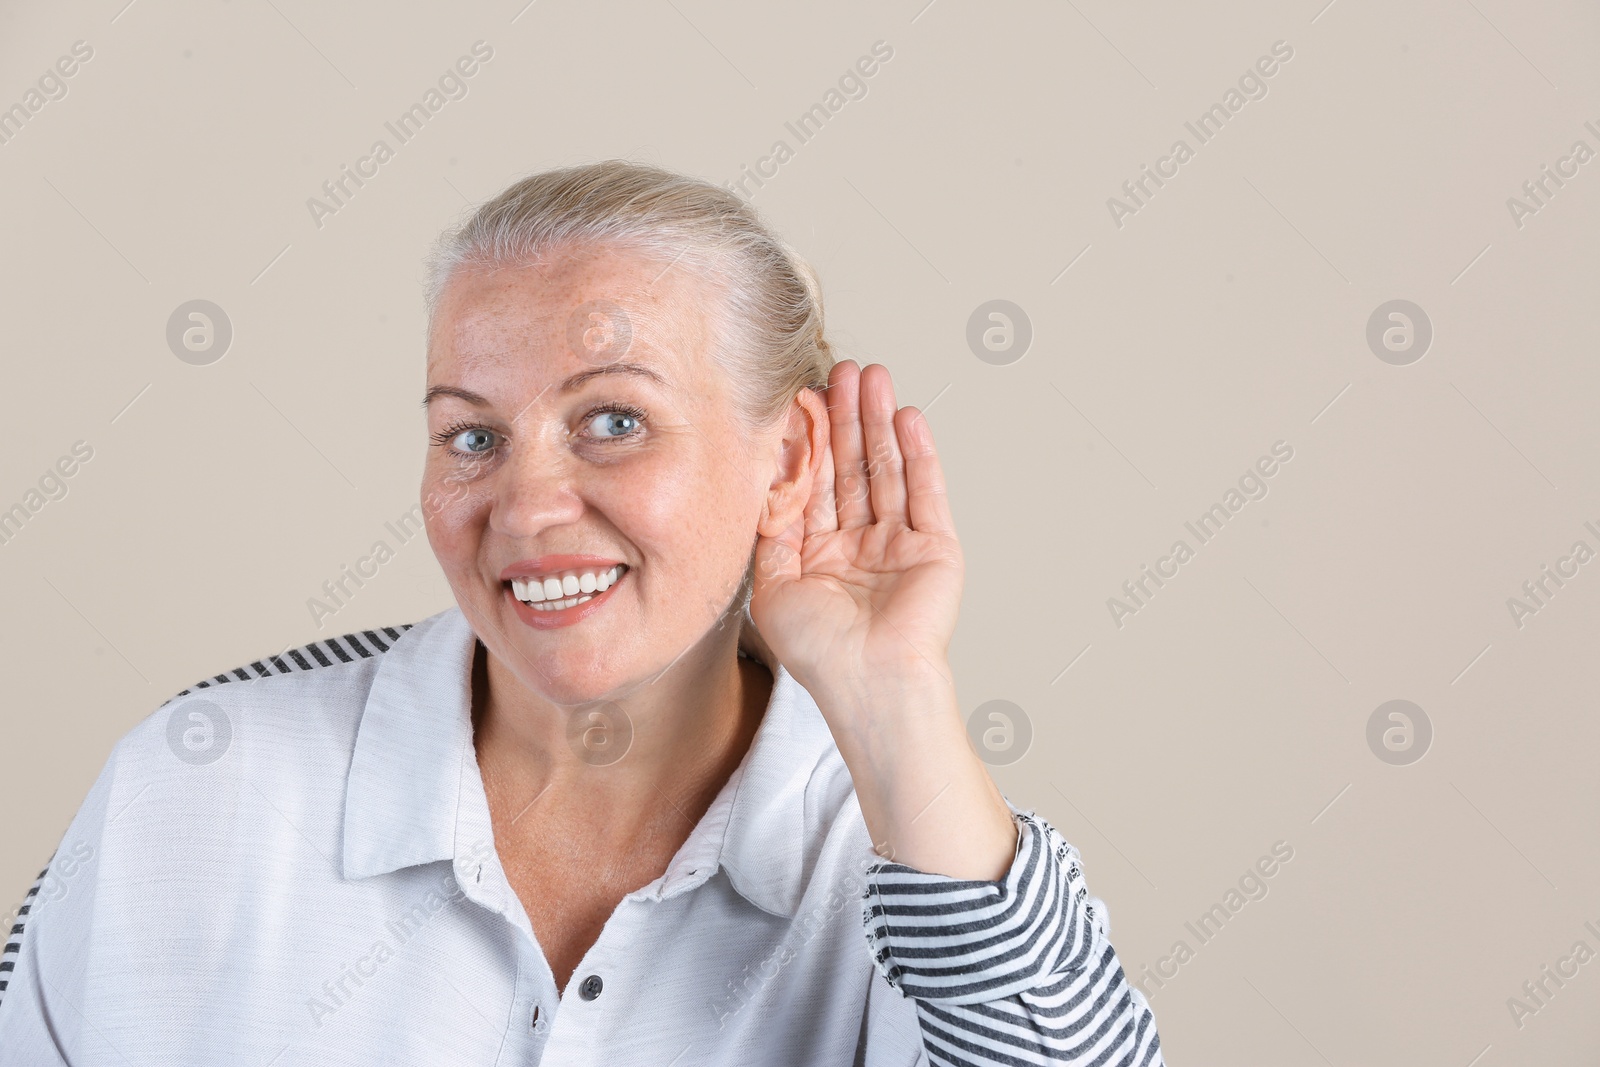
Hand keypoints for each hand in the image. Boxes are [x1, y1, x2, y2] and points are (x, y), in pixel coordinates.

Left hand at [747, 360, 1014, 877]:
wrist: (870, 684)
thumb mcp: (771, 583)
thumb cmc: (819, 651)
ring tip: (874, 376)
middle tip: (842, 369)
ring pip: (887, 470)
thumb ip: (768, 529)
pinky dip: (918, 454)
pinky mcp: (935, 548)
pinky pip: (926, 492)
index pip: (813, 482)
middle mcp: (858, 545)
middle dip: (847, 418)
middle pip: (852, 467)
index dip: (809, 440)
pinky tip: (906, 417)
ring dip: (879, 423)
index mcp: (818, 555)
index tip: (800, 396)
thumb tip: (761, 477)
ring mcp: (899, 545)